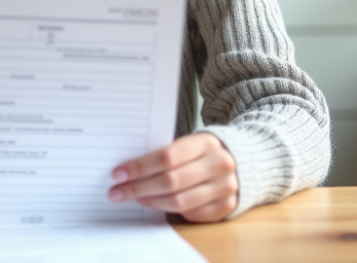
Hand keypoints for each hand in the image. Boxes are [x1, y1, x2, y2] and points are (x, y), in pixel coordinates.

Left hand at [108, 132, 237, 222]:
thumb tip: (128, 170)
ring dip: (151, 201)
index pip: (167, 157)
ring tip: (135, 198)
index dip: (140, 167)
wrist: (238, 160)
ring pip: (180, 201)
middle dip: (139, 188)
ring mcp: (225, 187)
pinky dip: (171, 211)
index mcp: (206, 142)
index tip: (118, 174)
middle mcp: (219, 164)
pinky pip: (192, 214)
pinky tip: (156, 204)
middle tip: (117, 192)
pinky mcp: (226, 206)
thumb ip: (165, 154)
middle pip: (171, 181)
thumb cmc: (201, 151)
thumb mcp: (188, 143)